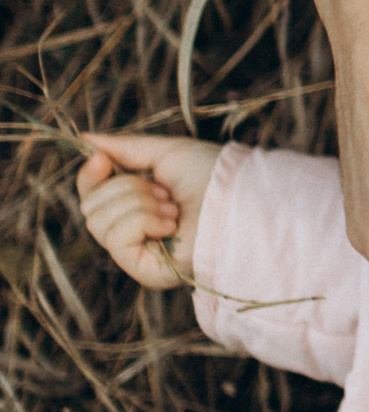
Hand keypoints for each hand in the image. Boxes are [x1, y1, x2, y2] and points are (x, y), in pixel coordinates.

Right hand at [77, 131, 222, 287]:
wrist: (240, 197)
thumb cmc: (213, 175)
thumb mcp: (164, 153)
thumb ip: (124, 148)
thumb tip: (84, 139)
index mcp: (138, 208)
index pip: (92, 197)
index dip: (89, 177)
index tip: (101, 160)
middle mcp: (136, 234)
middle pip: (91, 209)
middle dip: (125, 189)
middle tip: (163, 191)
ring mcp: (140, 255)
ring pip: (98, 223)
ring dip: (137, 204)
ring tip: (172, 207)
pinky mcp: (146, 272)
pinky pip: (116, 240)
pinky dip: (141, 221)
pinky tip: (171, 224)